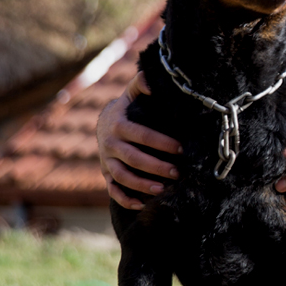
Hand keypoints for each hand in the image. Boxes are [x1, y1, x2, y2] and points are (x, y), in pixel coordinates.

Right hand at [97, 72, 182, 208]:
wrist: (103, 123)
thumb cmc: (127, 108)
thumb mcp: (131, 94)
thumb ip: (140, 84)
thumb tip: (152, 81)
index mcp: (118, 125)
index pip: (141, 135)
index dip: (161, 142)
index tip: (181, 149)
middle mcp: (110, 144)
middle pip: (132, 158)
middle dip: (156, 167)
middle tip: (178, 173)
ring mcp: (107, 161)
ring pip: (122, 177)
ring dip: (141, 185)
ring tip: (162, 190)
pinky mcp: (106, 174)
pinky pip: (113, 190)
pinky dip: (125, 199)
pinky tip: (142, 205)